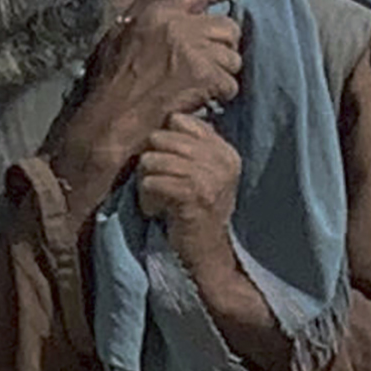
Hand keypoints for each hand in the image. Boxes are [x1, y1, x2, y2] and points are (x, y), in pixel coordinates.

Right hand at [55, 0, 249, 188]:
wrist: (112, 122)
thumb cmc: (112, 83)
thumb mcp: (121, 33)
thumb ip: (146, 2)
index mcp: (156, 12)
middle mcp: (177, 25)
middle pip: (227, 27)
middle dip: (223, 48)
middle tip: (206, 66)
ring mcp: (191, 50)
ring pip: (232, 57)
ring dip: (221, 74)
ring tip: (198, 86)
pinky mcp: (202, 76)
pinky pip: (229, 83)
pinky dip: (219, 96)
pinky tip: (201, 101)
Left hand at [126, 110, 241, 249]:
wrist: (207, 253)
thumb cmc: (197, 211)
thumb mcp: (204, 174)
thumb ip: (193, 145)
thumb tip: (170, 117)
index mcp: (224, 151)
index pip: (180, 121)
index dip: (164, 141)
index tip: (170, 168)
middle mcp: (221, 160)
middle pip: (160, 138)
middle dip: (151, 163)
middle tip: (159, 185)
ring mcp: (209, 177)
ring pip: (151, 160)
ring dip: (146, 183)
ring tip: (158, 199)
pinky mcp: (193, 195)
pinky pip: (152, 182)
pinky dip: (147, 198)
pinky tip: (158, 210)